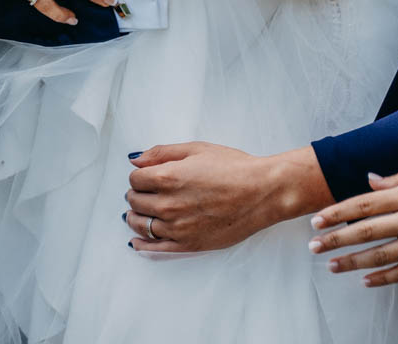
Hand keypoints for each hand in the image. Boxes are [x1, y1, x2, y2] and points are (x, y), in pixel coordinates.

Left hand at [122, 142, 312, 252]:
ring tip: (140, 212)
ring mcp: (177, 227)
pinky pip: (154, 248)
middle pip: (135, 201)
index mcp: (168, 178)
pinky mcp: (188, 245)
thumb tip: (136, 160)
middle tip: (146, 191)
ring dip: (136, 216)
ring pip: (140, 225)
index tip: (147, 176)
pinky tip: (137, 241)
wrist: (262, 193)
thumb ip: (162, 153)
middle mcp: (168, 204)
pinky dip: (142, 244)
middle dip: (137, 194)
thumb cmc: (234, 168)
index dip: (140, 176)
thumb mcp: (197, 149)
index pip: (135, 180)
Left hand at [309, 170, 397, 285]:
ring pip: (378, 255)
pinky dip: (382, 278)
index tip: (317, 220)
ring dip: (351, 261)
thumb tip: (371, 180)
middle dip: (335, 239)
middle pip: (364, 231)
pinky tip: (365, 280)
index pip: (362, 204)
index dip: (336, 213)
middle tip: (314, 247)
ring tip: (331, 266)